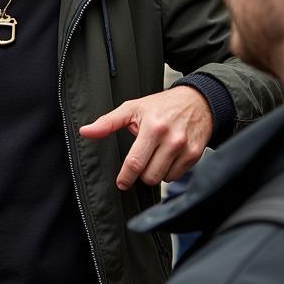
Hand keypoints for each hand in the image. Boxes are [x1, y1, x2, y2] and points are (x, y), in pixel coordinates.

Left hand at [80, 86, 213, 190]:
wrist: (197, 100)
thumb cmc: (162, 105)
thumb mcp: (132, 108)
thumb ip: (107, 122)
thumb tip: (85, 132)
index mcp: (153, 127)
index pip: (135, 162)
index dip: (125, 177)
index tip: (121, 182)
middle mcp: (171, 139)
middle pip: (149, 176)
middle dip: (141, 172)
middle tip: (142, 159)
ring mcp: (185, 148)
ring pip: (162, 178)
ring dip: (155, 171)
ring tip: (156, 154)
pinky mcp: (196, 155)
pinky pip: (176, 176)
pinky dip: (169, 170)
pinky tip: (169, 156)